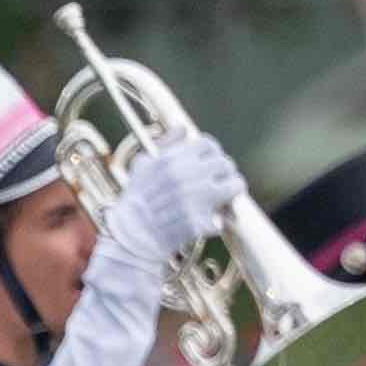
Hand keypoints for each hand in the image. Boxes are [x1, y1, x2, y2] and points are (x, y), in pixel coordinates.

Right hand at [113, 129, 245, 257]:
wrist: (130, 237)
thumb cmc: (136, 200)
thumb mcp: (142, 166)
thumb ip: (164, 144)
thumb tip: (182, 128)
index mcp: (173, 160)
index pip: (208, 144)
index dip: (211, 153)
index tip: (208, 162)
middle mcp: (187, 177)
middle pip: (225, 163)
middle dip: (224, 172)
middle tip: (218, 182)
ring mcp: (195, 201)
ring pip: (235, 185)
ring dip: (231, 191)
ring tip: (222, 198)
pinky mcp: (200, 223)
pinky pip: (223, 217)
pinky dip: (217, 221)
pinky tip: (208, 221)